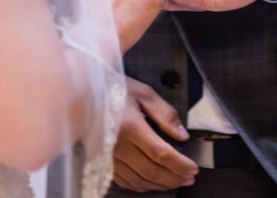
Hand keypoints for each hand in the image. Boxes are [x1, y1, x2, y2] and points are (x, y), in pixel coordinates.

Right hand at [112, 77, 197, 191]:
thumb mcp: (144, 93)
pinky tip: (153, 183)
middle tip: (189, 178)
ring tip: (176, 181)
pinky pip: (125, 181)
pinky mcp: (103, 161)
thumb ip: (165, 114)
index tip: (193, 168)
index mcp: (131, 126)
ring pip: (139, 180)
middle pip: (152, 171)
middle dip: (175, 177)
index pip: (161, 153)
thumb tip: (182, 135)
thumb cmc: (113, 90)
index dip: (180, 164)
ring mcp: (109, 156)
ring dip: (160, 185)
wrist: (83, 95)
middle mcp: (119, 145)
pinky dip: (142, 186)